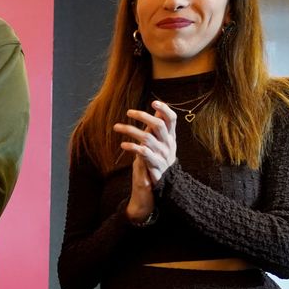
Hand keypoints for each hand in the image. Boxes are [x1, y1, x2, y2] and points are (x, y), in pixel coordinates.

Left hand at [114, 100, 177, 222]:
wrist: (162, 186)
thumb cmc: (158, 161)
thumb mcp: (161, 143)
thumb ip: (159, 128)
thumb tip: (158, 110)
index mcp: (171, 138)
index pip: (172, 120)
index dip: (165, 110)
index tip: (154, 102)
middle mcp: (169, 145)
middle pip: (158, 126)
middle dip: (143, 117)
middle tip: (129, 112)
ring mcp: (162, 156)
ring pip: (148, 138)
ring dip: (131, 131)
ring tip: (116, 127)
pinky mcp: (154, 166)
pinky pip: (144, 154)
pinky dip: (133, 147)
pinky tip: (123, 145)